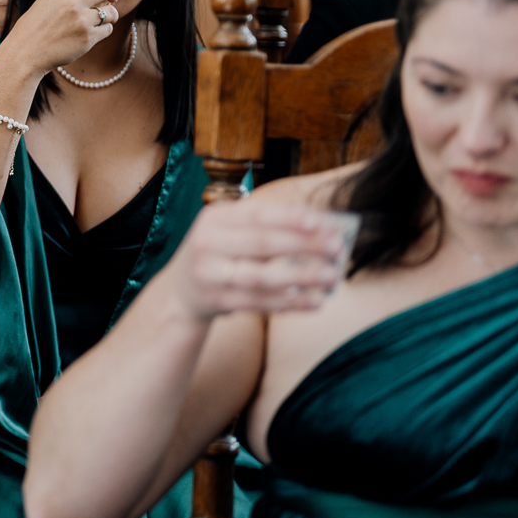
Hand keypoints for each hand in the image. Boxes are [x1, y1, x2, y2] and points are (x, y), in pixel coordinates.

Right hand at [4, 0, 121, 75]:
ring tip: (104, 18)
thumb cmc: (33, 29)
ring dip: (110, 14)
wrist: (25, 53)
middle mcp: (72, 3)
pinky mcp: (87, 38)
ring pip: (110, 11)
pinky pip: (107, 29)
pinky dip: (104, 29)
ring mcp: (81, 21)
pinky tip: (95, 32)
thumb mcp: (45, 2)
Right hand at [167, 197, 351, 320]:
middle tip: (337, 248)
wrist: (180, 291)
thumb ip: (267, 227)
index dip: (292, 218)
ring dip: (300, 277)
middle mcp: (207, 242)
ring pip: (260, 276)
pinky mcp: (216, 301)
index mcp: (215, 217)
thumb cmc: (219, 253)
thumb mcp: (231, 230)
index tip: (324, 223)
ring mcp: (209, 273)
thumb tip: (322, 228)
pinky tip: (314, 302)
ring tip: (331, 276)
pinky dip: (289, 303)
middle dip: (303, 245)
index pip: (258, 214)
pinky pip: (259, 303)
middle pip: (262, 243)